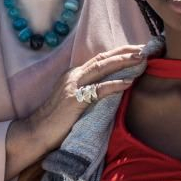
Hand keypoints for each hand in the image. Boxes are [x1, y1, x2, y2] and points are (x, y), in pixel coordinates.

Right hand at [6, 44, 144, 176]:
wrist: (36, 132)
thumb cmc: (56, 121)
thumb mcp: (75, 100)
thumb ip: (89, 92)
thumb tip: (112, 90)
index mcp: (74, 74)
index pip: (100, 59)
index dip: (119, 53)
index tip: (137, 50)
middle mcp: (73, 76)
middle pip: (103, 58)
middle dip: (125, 51)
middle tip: (145, 48)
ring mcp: (73, 86)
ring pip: (102, 68)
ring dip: (123, 62)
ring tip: (141, 58)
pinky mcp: (75, 100)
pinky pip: (98, 90)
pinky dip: (115, 85)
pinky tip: (129, 83)